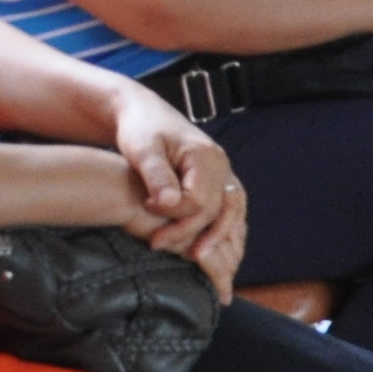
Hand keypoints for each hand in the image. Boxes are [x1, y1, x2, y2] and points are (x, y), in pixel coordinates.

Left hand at [112, 91, 240, 255]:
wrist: (143, 113)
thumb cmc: (139, 130)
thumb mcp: (142, 149)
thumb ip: (158, 176)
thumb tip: (170, 204)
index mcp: (206, 156)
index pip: (200, 199)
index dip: (173, 212)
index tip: (145, 207)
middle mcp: (222, 165)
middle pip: (220, 210)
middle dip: (191, 231)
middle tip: (155, 243)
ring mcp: (223, 173)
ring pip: (233, 212)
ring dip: (217, 237)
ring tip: (196, 258)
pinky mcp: (217, 180)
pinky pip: (230, 209)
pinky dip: (224, 228)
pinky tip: (206, 244)